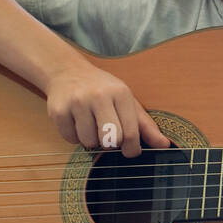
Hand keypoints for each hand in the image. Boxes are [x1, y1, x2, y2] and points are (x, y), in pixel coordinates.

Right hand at [44, 62, 169, 157]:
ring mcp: (76, 103)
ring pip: (89, 142)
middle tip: (109, 135)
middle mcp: (98, 97)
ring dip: (92, 140)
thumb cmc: (104, 90)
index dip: (132, 149)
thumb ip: (145, 125)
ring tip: (92, 125)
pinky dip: (75, 137)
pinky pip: (70, 139)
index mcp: (120, 94)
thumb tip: (164, 145)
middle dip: (111, 144)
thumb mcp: (128, 101)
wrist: (67, 72)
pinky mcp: (58, 111)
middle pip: (110, 140)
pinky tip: (77, 122)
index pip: (130, 132)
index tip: (131, 151)